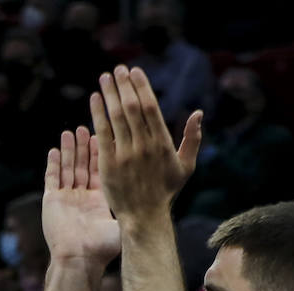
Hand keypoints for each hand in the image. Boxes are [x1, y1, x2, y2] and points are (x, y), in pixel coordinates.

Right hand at [42, 126, 118, 265]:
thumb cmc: (102, 247)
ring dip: (69, 150)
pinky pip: (52, 178)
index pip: (101, 170)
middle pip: (83, 166)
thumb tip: (149, 198)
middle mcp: (82, 197)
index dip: (102, 153)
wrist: (79, 260)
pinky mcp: (52, 202)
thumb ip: (130, 208)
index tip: (106, 136)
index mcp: (99, 201)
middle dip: (84, 147)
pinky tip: (55, 149)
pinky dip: (53, 164)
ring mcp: (66, 199)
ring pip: (67, 169)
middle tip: (87, 127)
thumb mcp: (120, 224)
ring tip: (71, 132)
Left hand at [90, 66, 201, 221]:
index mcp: (163, 144)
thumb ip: (192, 139)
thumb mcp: (186, 167)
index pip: (151, 107)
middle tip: (118, 69)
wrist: (145, 217)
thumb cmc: (166, 192)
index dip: (141, 87)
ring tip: (105, 77)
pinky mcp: (109, 164)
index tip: (134, 71)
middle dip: (124, 85)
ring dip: (110, 94)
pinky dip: (98, 114)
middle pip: (132, 107)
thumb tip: (198, 113)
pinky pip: (102, 133)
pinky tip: (95, 98)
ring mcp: (125, 155)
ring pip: (116, 117)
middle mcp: (144, 146)